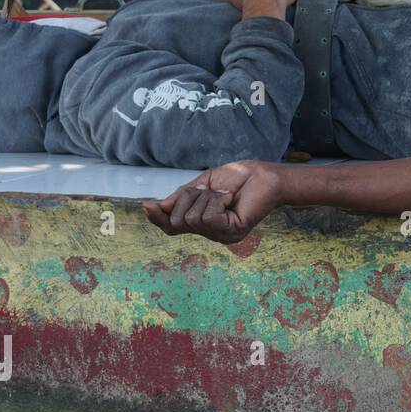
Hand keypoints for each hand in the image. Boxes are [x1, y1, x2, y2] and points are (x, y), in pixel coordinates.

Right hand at [142, 161, 283, 243]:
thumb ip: (180, 198)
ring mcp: (222, 236)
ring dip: (206, 198)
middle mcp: (210, 234)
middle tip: (210, 190)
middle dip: (188, 198)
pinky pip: (208, 217)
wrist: (264, 175)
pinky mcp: (233, 231)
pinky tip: (230, 198)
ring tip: (224, 194)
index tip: (146, 205)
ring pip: (192, 218)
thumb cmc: (237, 179)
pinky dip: (216, 201)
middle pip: (178, 220)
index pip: (172, 228)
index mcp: (201, 223)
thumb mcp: (202, 185)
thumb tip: (154, 207)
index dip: (158, 218)